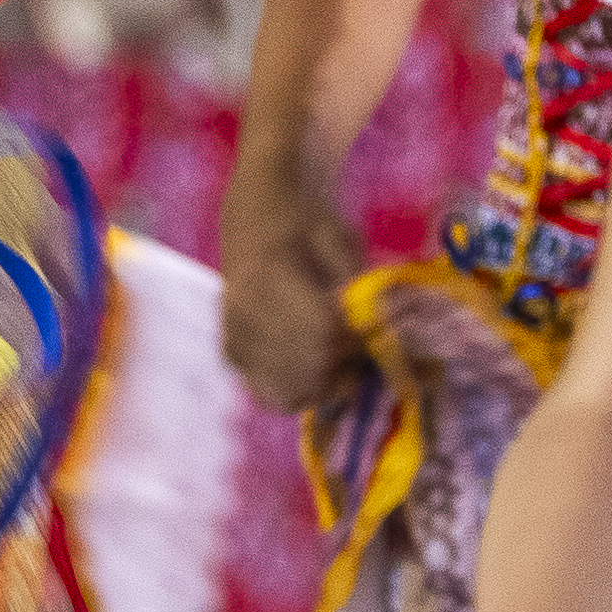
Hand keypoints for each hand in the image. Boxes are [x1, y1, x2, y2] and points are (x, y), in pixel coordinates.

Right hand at [217, 190, 365, 417]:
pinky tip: (314, 367)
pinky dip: (301, 390)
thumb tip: (379, 329)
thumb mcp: (339, 237)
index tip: (373, 328)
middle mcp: (243, 315)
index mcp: (267, 278)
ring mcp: (234, 339)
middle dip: (346, 364)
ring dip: (326, 381)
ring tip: (338, 354)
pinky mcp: (232, 356)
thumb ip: (357, 285)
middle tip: (360, 343)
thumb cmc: (300, 222)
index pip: (324, 335)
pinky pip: (271, 395)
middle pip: (310, 368)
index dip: (358, 339)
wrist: (253, 216)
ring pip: (292, 390)